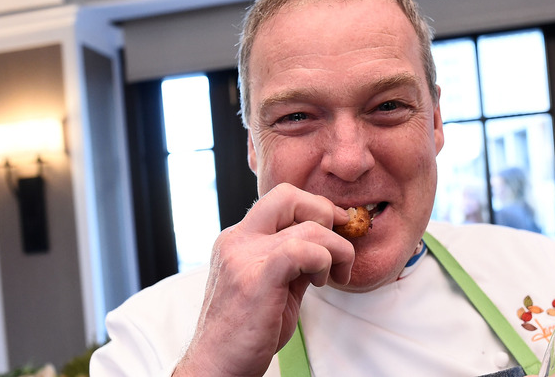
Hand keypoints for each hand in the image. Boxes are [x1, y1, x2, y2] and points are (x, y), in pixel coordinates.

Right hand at [173, 183, 354, 375]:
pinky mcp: (256, 278)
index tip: (336, 226)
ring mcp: (243, 256)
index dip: (314, 206)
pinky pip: (303, 250)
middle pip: (288, 195)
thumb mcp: (275, 286)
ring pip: (308, 228)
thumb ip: (295, 260)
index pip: (281, 198)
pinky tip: (319, 283)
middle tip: (337, 245)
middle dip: (325, 213)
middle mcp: (237, 240)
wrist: (217, 366)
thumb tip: (328, 244)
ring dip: (335, 250)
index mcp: (238, 239)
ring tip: (331, 277)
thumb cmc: (246, 332)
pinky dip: (323, 261)